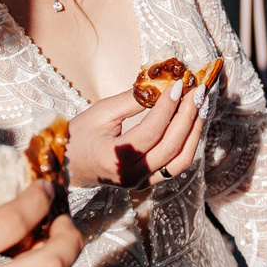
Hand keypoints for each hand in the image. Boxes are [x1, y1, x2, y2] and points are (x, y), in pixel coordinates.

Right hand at [64, 78, 207, 187]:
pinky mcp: (147, 183)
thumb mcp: (100, 113)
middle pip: (172, 146)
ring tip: (200, 106)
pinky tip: (191, 124)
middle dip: (188, 115)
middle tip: (197, 91)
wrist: (66, 165)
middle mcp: (132, 175)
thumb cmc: (78, 136)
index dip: (169, 106)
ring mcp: (141, 182)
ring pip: (181, 160)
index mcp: (116, 158)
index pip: (152, 131)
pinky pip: (175, 166)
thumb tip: (160, 83)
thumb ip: (131, 101)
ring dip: (194, 132)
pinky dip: (187, 144)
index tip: (179, 84)